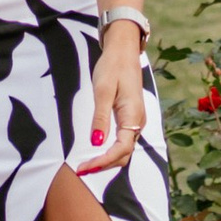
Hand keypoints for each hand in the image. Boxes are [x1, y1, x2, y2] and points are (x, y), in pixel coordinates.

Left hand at [78, 24, 147, 180]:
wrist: (123, 50)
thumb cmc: (113, 67)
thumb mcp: (102, 91)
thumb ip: (100, 118)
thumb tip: (96, 143)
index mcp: (133, 116)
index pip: (120, 149)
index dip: (103, 162)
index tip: (84, 167)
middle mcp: (138, 122)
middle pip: (124, 154)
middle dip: (104, 165)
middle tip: (81, 169)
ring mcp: (136, 121)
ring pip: (124, 149)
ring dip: (107, 160)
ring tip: (86, 164)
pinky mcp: (131, 118)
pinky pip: (123, 141)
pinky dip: (110, 151)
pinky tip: (97, 152)